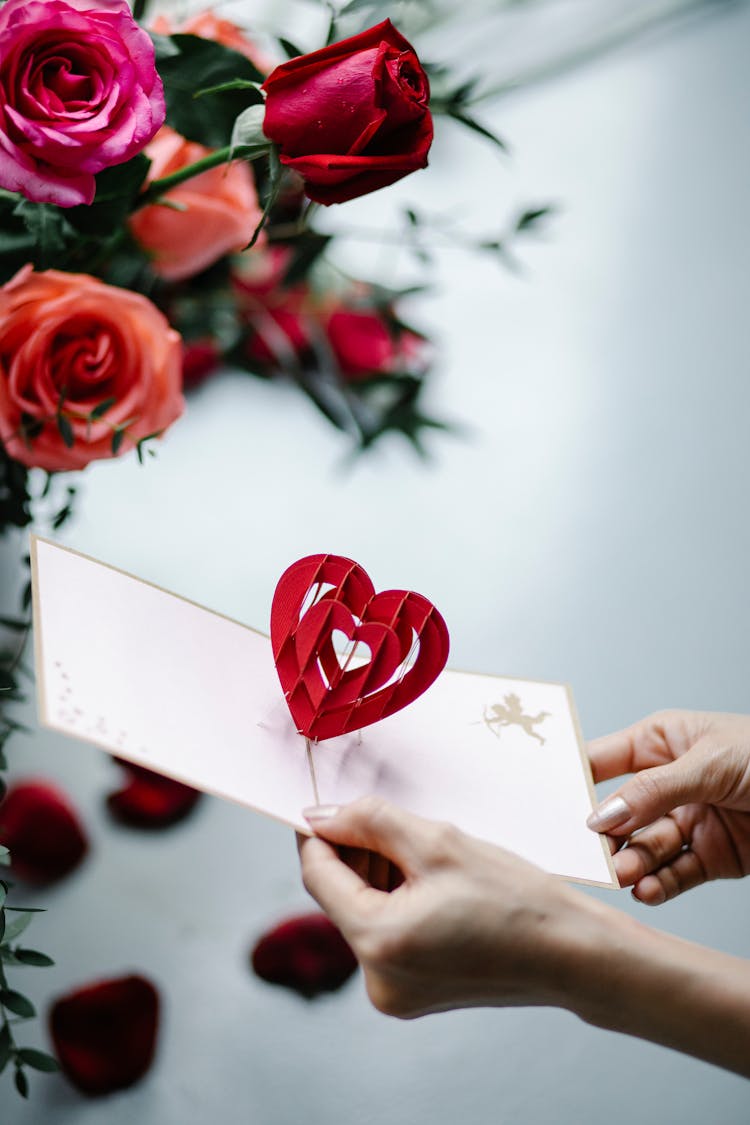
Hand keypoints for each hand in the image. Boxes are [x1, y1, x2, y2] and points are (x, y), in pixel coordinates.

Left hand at [298, 797, 592, 1018]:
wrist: (573, 953)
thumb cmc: (515, 897)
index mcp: (377, 943)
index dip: (319, 832)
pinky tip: (436, 883)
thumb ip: (370, 821)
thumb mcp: (438, 842)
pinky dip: (399, 903)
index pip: (318, 874)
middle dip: (360, 853)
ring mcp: (395, 993)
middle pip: (341, 895)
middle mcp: (376, 980)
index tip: (328, 800)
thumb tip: (318, 815)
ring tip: (429, 853)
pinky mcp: (414, 995)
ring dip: (382, 876)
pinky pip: (387, 936)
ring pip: (365, 913)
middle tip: (396, 820)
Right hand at [587, 710, 749, 903]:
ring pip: (645, 847)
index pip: (602, 762)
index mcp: (661, 741)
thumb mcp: (710, 762)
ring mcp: (689, 820)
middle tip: (588, 854)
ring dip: (632, 863)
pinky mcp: (712, 857)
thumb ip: (652, 789)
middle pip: (620, 813)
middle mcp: (668, 783)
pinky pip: (676, 874)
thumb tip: (600, 813)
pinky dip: (660, 885)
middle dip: (604, 835)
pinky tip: (647, 889)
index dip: (573, 783)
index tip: (549, 808)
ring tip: (625, 874)